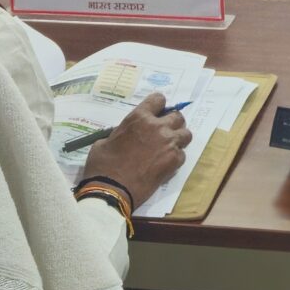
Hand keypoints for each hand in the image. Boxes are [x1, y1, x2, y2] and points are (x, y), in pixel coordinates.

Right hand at [80, 92, 192, 207]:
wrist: (111, 189)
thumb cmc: (103, 165)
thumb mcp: (106, 140)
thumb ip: (122, 132)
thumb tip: (126, 134)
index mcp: (139, 118)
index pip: (158, 99)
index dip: (158, 106)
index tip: (157, 112)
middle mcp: (158, 126)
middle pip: (177, 116)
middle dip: (172, 123)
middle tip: (164, 132)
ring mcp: (168, 143)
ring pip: (186, 134)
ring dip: (178, 139)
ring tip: (168, 147)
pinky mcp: (174, 161)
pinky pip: (182, 154)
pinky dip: (176, 158)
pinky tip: (165, 164)